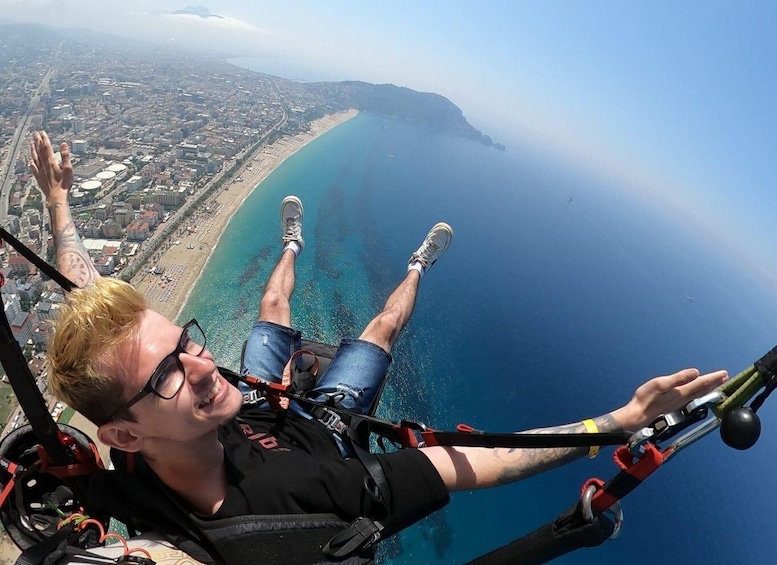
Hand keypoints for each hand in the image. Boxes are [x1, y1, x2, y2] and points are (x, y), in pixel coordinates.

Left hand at [29, 131, 72, 203]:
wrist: (56, 196)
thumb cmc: (64, 184)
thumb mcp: (68, 169)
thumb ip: (65, 156)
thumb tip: (63, 144)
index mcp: (52, 162)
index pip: (47, 147)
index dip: (44, 139)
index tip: (42, 132)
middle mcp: (44, 165)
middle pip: (40, 151)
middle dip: (38, 142)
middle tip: (35, 134)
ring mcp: (41, 171)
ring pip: (35, 158)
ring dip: (33, 150)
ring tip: (31, 143)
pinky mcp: (39, 177)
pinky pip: (34, 168)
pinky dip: (32, 163)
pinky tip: (30, 161)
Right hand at [612, 368, 727, 430]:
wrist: (638, 415)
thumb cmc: (645, 399)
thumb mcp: (660, 384)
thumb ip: (679, 378)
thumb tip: (696, 372)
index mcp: (681, 392)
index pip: (701, 383)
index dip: (713, 378)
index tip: (724, 373)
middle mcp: (683, 398)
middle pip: (703, 390)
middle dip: (714, 384)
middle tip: (725, 378)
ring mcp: (679, 403)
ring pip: (699, 395)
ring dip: (708, 389)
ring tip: (716, 385)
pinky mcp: (674, 405)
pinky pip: (692, 398)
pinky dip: (700, 393)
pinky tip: (698, 393)